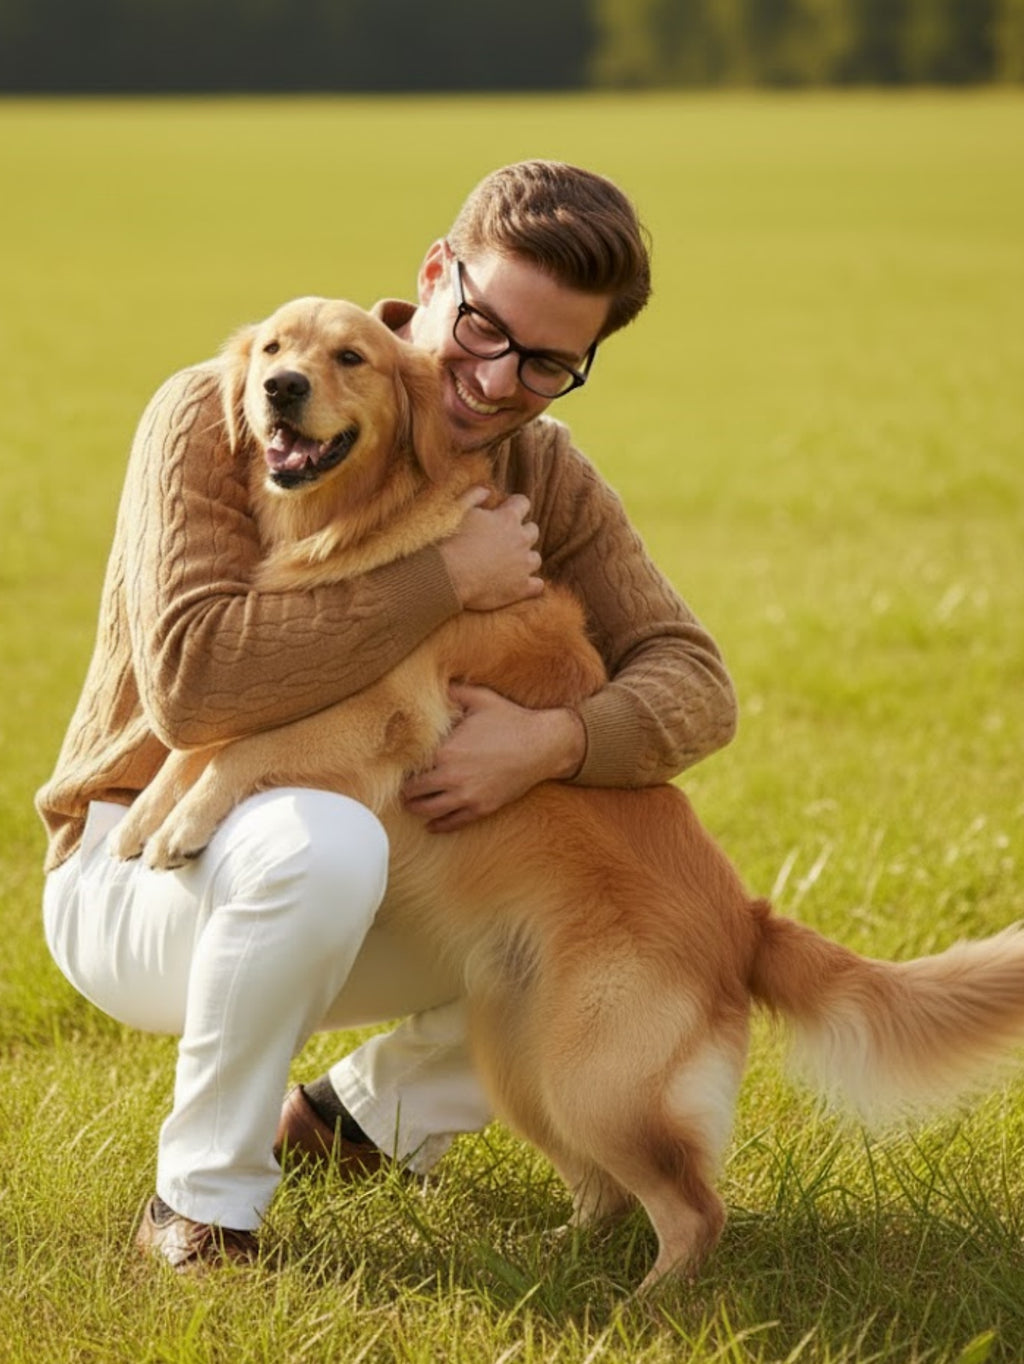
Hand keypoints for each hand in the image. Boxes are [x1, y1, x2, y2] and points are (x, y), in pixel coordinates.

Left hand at [401, 683, 586, 832]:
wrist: (544, 746)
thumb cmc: (511, 720)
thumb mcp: (480, 698)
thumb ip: (453, 691)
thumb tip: (435, 683)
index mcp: (446, 751)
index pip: (411, 765)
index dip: (403, 765)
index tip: (400, 764)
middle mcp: (452, 777)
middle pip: (413, 792)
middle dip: (406, 789)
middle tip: (402, 785)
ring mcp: (467, 796)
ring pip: (429, 810)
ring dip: (416, 808)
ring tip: (411, 804)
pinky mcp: (482, 808)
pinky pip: (453, 823)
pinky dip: (439, 825)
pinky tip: (431, 825)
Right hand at [439, 488, 543, 610]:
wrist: (448, 575)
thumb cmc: (450, 540)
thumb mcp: (457, 510)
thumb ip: (473, 496)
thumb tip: (486, 490)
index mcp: (507, 518)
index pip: (522, 503)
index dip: (515, 505)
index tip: (506, 511)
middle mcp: (520, 540)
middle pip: (533, 531)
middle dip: (522, 533)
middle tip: (506, 540)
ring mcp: (523, 565)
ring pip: (535, 559)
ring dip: (526, 559)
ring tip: (510, 564)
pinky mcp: (520, 588)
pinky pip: (537, 585)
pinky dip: (530, 585)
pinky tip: (518, 585)